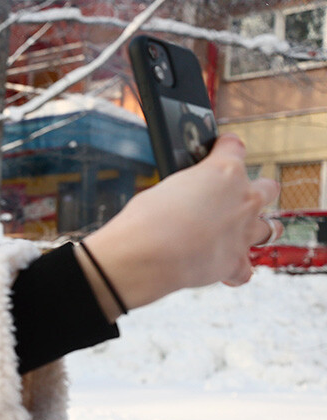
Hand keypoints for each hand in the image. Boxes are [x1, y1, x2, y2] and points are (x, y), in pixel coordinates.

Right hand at [81, 134, 280, 312]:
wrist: (147, 254)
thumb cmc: (147, 217)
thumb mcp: (164, 188)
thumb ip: (185, 190)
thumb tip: (184, 200)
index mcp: (225, 171)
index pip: (234, 148)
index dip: (226, 147)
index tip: (221, 147)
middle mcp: (244, 199)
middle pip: (268, 188)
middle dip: (256, 190)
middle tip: (235, 196)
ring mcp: (244, 232)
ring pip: (271, 229)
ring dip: (260, 230)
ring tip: (243, 233)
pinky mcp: (234, 262)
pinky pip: (244, 270)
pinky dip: (236, 271)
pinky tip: (224, 272)